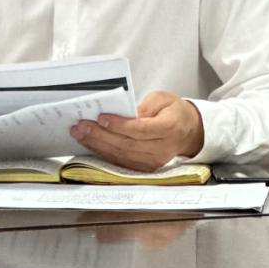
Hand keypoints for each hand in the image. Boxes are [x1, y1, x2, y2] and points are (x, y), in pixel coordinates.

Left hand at [70, 91, 204, 171]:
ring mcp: (152, 162)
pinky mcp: (144, 168)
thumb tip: (122, 113)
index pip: (140, 130)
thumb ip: (144, 106)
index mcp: (169, 129)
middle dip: (100, 136)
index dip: (119, 125)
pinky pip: (120, 162)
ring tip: (80, 134)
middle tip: (81, 126)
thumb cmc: (174, 112)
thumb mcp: (163, 99)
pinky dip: (102, 153)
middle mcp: (161, 149)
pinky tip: (89, 144)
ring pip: (121, 156)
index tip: (101, 118)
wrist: (188, 132)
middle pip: (127, 145)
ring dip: (97, 145)